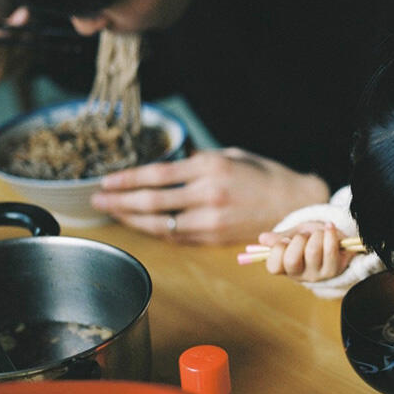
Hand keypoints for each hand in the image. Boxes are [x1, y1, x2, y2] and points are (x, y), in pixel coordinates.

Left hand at [90, 147, 329, 244]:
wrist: (296, 206)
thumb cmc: (266, 176)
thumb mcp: (232, 155)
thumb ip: (198, 161)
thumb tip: (170, 164)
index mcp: (211, 167)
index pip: (158, 174)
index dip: (127, 179)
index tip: (106, 181)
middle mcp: (208, 193)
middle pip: (152, 200)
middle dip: (120, 201)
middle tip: (97, 200)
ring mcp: (211, 219)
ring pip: (160, 223)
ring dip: (131, 220)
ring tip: (112, 214)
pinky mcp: (214, 238)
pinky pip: (176, 236)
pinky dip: (155, 231)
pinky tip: (140, 226)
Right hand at [256, 222, 354, 281]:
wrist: (334, 239)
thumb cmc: (309, 239)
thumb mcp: (292, 236)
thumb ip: (279, 238)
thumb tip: (262, 238)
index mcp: (286, 268)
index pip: (273, 267)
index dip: (277, 250)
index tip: (285, 240)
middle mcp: (301, 275)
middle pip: (292, 260)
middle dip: (298, 240)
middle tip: (304, 236)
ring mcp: (318, 275)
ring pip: (312, 252)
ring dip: (315, 235)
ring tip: (319, 233)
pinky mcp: (335, 269)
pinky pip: (330, 250)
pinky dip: (329, 233)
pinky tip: (329, 228)